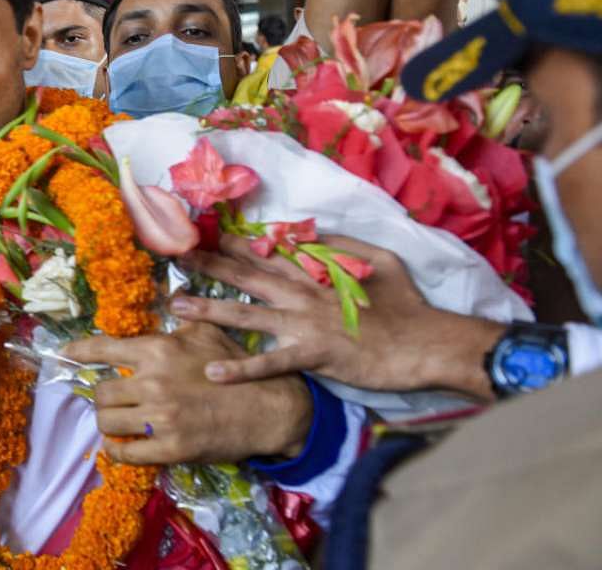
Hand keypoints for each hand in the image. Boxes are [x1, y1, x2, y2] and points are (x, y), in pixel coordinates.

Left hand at [65, 321, 311, 465]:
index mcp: (158, 350)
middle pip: (100, 392)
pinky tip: (121, 446)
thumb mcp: (207, 334)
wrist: (269, 409)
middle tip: (114, 401)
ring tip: (119, 422)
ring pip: (106, 422)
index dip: (78, 352)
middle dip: (103, 397)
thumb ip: (179, 321)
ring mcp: (160, 417)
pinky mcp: (170, 448)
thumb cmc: (236, 368)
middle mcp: (153, 382)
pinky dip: (116, 451)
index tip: (64, 355)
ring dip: (109, 424)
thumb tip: (168, 302)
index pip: (104, 348)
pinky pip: (124, 453)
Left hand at [172, 234, 500, 399]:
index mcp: (317, 272)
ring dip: (209, 309)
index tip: (203, 233)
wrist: (428, 344)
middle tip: (174, 257)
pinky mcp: (314, 354)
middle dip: (209, 265)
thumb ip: (342, 245)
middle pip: (247, 275)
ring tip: (176, 307)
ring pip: (247, 313)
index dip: (234, 242)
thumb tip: (310, 232)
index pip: (267, 251)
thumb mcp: (380, 259)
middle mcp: (303, 294)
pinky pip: (270, 362)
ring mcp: (306, 323)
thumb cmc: (407, 305)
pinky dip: (242, 367)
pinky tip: (212, 371)